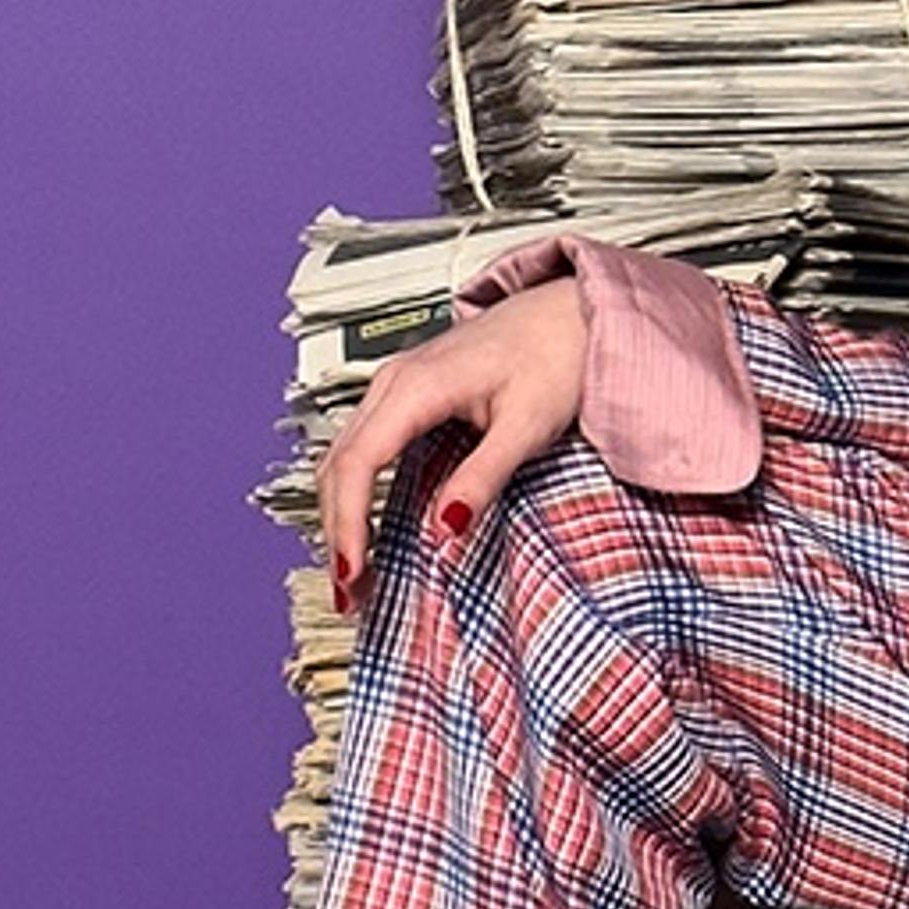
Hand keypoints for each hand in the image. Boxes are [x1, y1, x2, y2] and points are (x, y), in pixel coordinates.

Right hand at [318, 248, 592, 610]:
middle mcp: (393, 382)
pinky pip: (363, 447)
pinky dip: (358, 493)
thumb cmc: (556, 354)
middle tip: (349, 594)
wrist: (572, 314)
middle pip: (339, 465)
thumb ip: (484, 476)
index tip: (351, 574)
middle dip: (336, 532)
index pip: (359, 464)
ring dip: (341, 516)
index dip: (348, 524)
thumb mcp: (527, 425)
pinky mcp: (407, 396)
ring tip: (354, 575)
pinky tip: (369, 529)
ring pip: (344, 457)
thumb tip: (446, 529)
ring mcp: (396, 387)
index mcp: (415, 387)